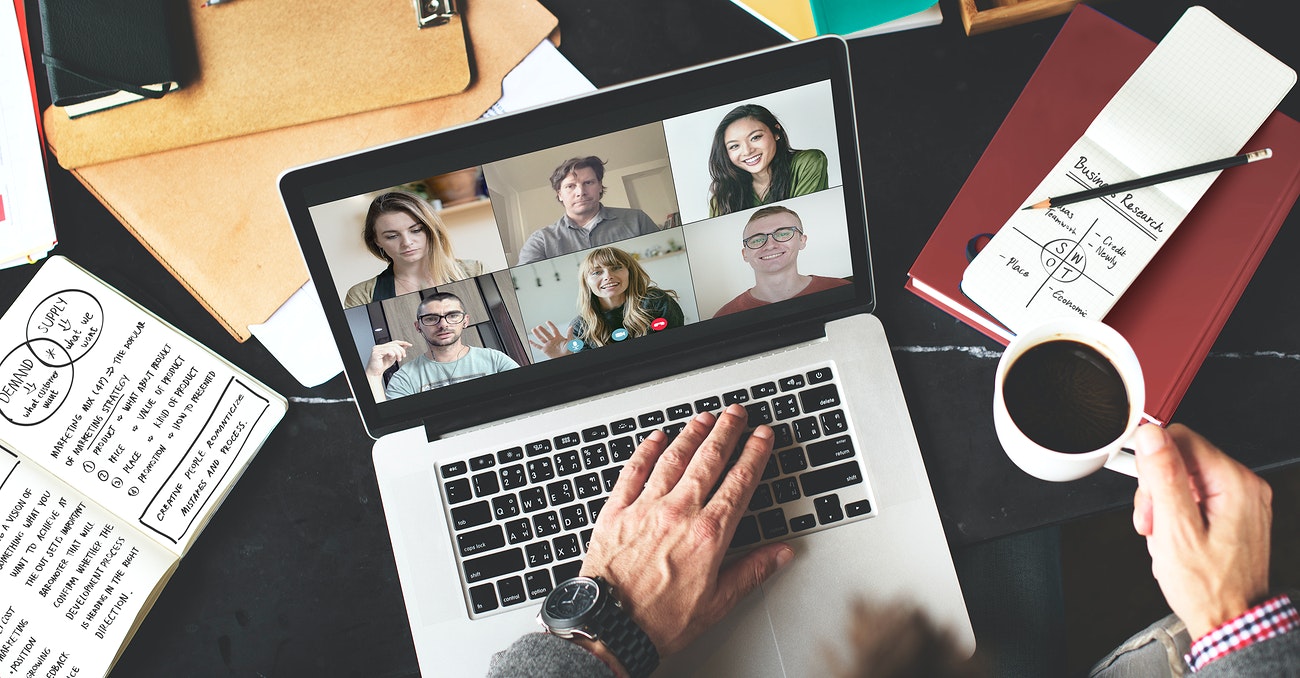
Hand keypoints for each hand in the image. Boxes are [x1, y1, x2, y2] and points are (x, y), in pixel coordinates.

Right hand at [366, 340, 411, 377]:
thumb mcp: (393, 358)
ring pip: (392, 347)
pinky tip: (391, 358)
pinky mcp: (376, 353)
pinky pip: (388, 350)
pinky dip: (392, 354)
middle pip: (394, 344)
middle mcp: (379, 346)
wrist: (375, 373)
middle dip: (401, 350)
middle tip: (403, 356)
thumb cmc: (382, 366)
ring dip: (398, 354)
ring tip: (399, 359)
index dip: (403, 342)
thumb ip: (397, 351)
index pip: (394, 342)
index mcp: (383, 347)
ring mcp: (377, 349)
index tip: (409, 345)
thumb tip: (404, 346)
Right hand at [528, 321, 573, 358]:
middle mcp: (552, 341)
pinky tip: (530, 341)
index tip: (547, 321)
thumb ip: (569, 334)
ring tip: (533, 329)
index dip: (551, 325)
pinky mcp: (545, 350)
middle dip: (542, 330)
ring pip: (541, 338)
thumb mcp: (570, 341)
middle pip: (546, 334)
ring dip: (537, 334)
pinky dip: (534, 344)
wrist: (565, 358)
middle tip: (538, 326)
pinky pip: (538, 346)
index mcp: (558, 338)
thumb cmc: (569, 351)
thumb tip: (571, 327)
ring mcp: (548, 345)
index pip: (554, 330)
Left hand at [580, 404, 794, 659]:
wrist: (610, 627)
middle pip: (709, 459)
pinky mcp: (616, 511)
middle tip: (736, 413)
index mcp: (709, 533)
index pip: (740, 480)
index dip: (755, 453)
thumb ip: (752, 571)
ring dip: (692, 433)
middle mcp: (678, 512)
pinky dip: (646, 450)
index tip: (763, 436)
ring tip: (704, 418)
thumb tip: (780, 554)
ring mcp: (645, 508)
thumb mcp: (718, 602)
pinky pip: (633, 470)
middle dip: (726, 431)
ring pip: (673, 458)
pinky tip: (656, 438)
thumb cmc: (660, 620)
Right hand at [1131, 423, 1272, 638]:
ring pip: (1185, 478)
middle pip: (1181, 458)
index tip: (1144, 491)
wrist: (1229, 620)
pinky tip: (1173, 537)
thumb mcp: (1175, 529)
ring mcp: (1241, 501)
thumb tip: (1152, 436)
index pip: (1181, 439)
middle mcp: (1244, 487)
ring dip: (1163, 504)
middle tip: (1152, 521)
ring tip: (1162, 535)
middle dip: (1156, 489)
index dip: (1152, 463)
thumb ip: (1163, 477)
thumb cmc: (1207, 586)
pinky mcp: (1234, 514)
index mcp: (1234, 483)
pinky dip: (1177, 514)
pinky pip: (1196, 496)